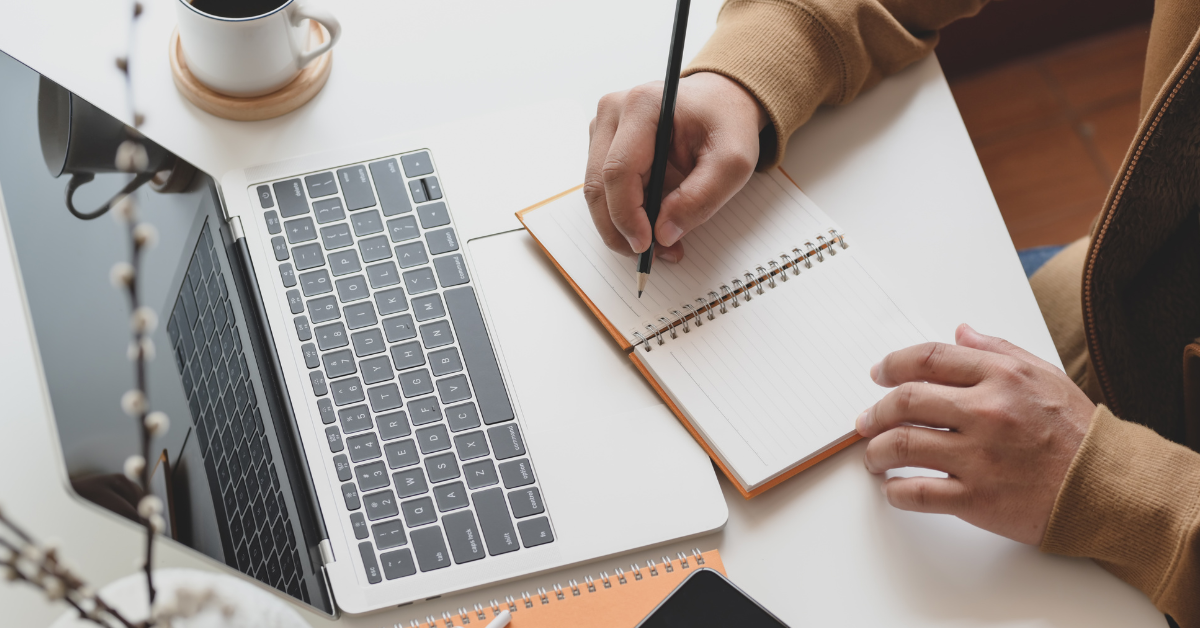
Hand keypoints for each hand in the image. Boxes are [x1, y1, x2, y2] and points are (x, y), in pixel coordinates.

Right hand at [584, 72, 767, 261]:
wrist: (720, 102)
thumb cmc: (726, 124)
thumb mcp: (733, 162)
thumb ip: (701, 198)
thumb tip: (663, 234)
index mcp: (643, 105)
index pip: (618, 170)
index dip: (627, 215)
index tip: (646, 246)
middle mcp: (613, 111)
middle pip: (598, 185)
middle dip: (620, 230)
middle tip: (650, 256)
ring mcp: (603, 126)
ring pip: (597, 191)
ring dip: (620, 227)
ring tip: (658, 244)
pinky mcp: (603, 143)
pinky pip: (603, 189)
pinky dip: (623, 214)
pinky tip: (650, 224)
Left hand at [855, 324, 1095, 544]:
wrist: (1108, 487)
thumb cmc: (1077, 432)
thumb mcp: (1044, 375)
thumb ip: (998, 350)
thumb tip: (960, 333)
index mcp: (1001, 377)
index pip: (928, 359)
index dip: (893, 364)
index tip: (879, 374)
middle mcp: (986, 412)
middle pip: (905, 401)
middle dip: (875, 411)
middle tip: (865, 420)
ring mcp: (979, 457)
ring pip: (902, 445)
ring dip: (876, 451)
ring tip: (873, 456)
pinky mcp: (977, 498)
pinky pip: (917, 492)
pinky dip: (895, 491)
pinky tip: (893, 488)